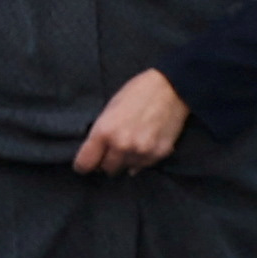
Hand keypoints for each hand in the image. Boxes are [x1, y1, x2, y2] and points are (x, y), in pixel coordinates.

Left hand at [76, 69, 191, 175]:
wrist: (172, 88)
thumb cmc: (138, 93)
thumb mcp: (110, 109)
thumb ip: (102, 133)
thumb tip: (100, 155)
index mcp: (104, 131)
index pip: (85, 163)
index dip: (84, 164)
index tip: (86, 164)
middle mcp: (121, 145)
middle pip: (107, 169)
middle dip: (107, 162)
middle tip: (112, 150)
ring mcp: (141, 151)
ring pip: (126, 169)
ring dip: (126, 160)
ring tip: (132, 142)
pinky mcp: (158, 154)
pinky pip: (144, 165)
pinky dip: (142, 159)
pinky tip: (144, 143)